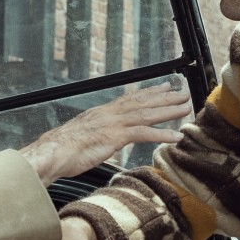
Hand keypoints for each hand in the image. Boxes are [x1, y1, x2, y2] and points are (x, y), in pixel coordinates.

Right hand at [19, 83, 190, 185]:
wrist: (52, 152)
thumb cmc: (63, 149)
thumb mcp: (83, 137)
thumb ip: (97, 135)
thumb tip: (104, 140)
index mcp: (102, 113)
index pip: (130, 99)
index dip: (149, 92)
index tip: (164, 87)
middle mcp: (109, 114)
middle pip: (142, 102)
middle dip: (165, 97)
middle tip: (183, 92)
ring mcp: (112, 124)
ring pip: (146, 114)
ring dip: (169, 111)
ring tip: (186, 107)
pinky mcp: (114, 137)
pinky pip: (143, 133)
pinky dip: (162, 134)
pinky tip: (176, 136)